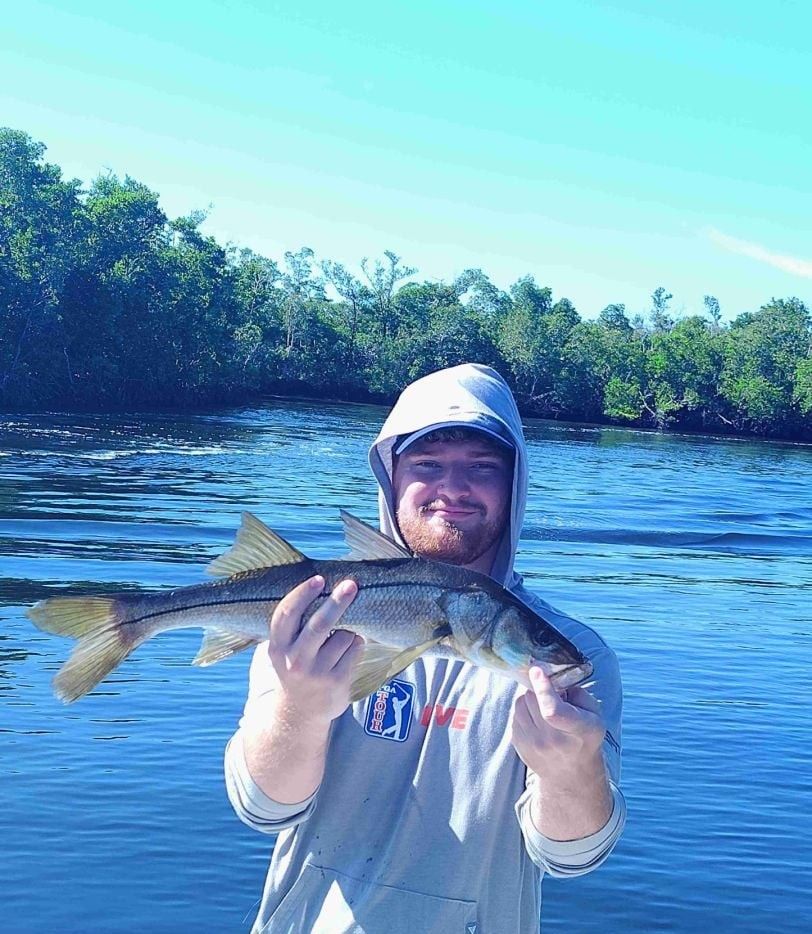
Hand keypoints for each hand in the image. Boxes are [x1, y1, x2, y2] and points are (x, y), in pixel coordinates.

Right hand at [267, 575, 363, 726]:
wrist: (298, 713)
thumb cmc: (294, 669)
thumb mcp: (283, 650)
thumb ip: (293, 626)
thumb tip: (319, 587)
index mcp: (278, 647)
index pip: (287, 615)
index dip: (302, 594)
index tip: (318, 579)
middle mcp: (295, 660)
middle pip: (320, 624)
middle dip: (337, 601)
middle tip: (350, 585)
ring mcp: (317, 673)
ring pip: (344, 636)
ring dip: (349, 630)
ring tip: (340, 639)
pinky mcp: (337, 682)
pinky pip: (355, 649)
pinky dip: (356, 643)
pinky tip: (347, 651)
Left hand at [510, 666, 606, 780]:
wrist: (571, 774)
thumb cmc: (584, 737)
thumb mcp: (594, 714)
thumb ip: (577, 693)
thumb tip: (552, 680)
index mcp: (578, 731)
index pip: (553, 710)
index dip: (543, 688)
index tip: (537, 670)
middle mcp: (554, 741)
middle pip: (532, 700)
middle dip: (538, 689)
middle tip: (549, 693)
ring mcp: (533, 746)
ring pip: (520, 704)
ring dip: (529, 699)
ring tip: (542, 708)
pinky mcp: (518, 745)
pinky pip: (514, 715)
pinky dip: (523, 711)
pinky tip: (536, 719)